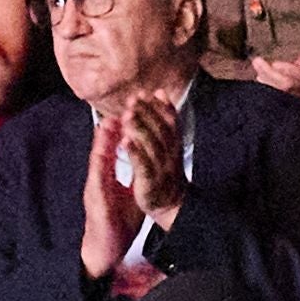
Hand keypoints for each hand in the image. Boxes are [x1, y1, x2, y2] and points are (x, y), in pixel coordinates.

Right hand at [79, 113, 144, 278]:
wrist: (104, 249)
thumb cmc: (117, 224)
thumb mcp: (129, 197)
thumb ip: (133, 178)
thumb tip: (142, 163)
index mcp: (108, 177)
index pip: (113, 148)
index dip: (121, 130)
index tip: (129, 112)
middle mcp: (99, 177)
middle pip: (104, 147)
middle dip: (111, 127)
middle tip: (120, 107)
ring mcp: (95, 186)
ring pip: (98, 157)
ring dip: (103, 139)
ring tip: (109, 120)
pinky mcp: (94, 198)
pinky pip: (97, 176)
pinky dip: (100, 161)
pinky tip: (103, 149)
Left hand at [117, 91, 186, 225]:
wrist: (172, 207)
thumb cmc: (165, 173)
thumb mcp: (168, 146)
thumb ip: (164, 121)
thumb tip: (160, 94)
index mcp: (174, 147)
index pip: (171, 123)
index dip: (162, 107)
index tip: (151, 93)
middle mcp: (170, 156)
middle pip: (160, 131)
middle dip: (148, 113)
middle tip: (135, 99)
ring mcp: (160, 170)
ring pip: (151, 146)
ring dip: (140, 129)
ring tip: (128, 114)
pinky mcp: (149, 183)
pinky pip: (142, 166)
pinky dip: (135, 152)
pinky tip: (125, 141)